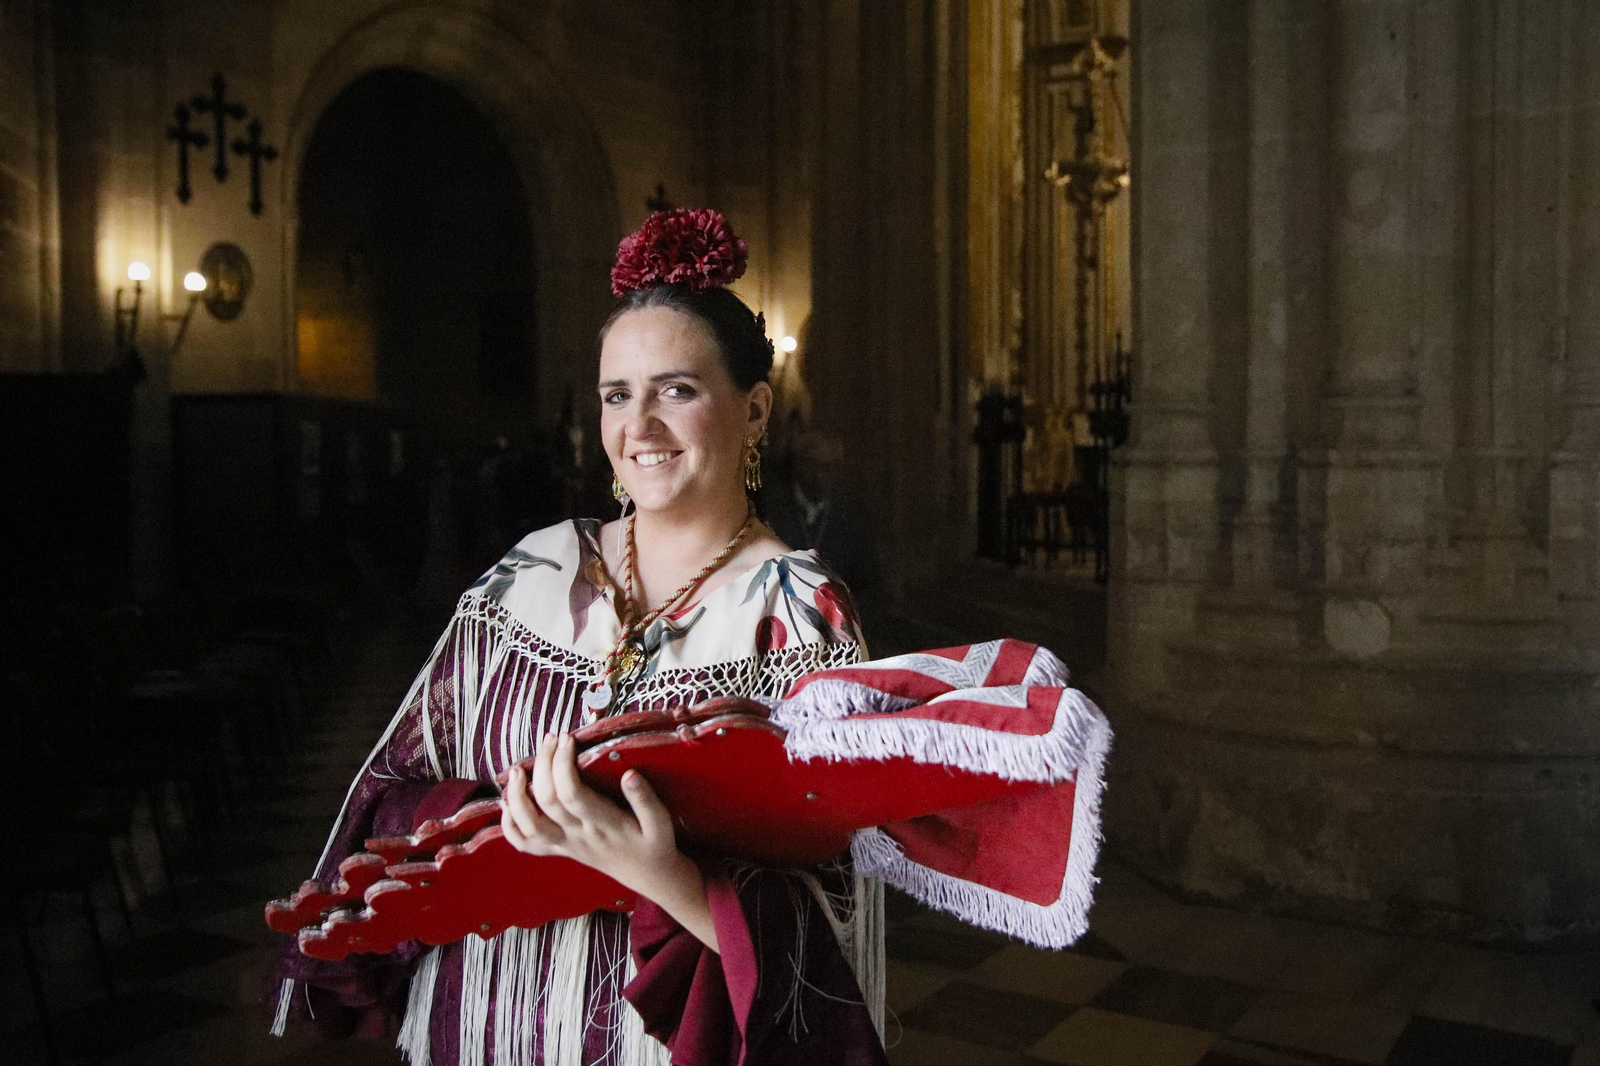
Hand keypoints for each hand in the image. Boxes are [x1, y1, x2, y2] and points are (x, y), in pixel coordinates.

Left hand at [499, 733, 716, 948]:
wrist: (648, 876)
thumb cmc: (654, 844)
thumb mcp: (661, 824)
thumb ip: (646, 800)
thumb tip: (630, 774)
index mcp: (604, 825)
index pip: (572, 794)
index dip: (563, 765)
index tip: (568, 739)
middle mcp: (579, 836)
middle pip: (547, 802)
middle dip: (543, 766)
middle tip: (551, 739)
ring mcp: (565, 845)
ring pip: (529, 825)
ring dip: (517, 796)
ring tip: (518, 769)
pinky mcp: (558, 850)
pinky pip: (525, 844)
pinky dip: (509, 825)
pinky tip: (508, 802)